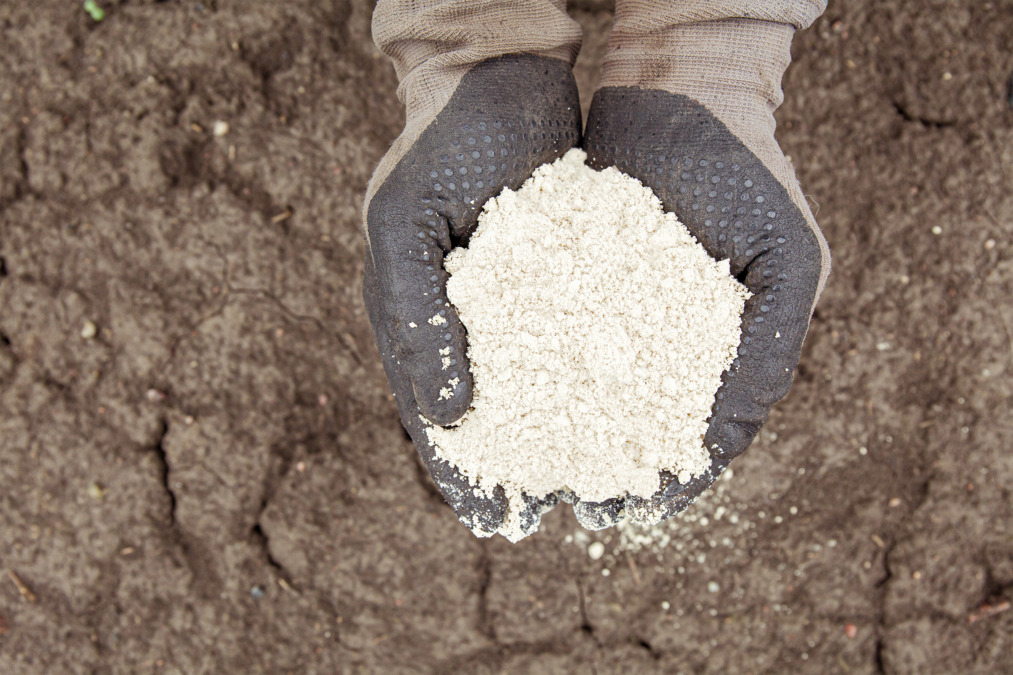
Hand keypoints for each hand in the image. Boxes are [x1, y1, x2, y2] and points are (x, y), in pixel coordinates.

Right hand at [363, 54, 580, 534]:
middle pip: (486, 417)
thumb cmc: (442, 148)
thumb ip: (416, 321)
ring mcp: (510, 307)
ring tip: (595, 484)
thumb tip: (448, 415)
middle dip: (515, 472)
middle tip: (547, 522)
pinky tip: (623, 414)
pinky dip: (589, 388)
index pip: (432, 417)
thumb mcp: (407, 228)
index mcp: (413, 322)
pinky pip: (570, 349)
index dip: (460, 473)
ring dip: (558, 441)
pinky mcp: (557, 284)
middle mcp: (461, 325)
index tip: (492, 524)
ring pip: (533, 391)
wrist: (497, 80)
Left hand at [575, 87, 826, 527]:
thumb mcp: (788, 259)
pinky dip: (535, 373)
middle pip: (635, 424)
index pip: (700, 436)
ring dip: (564, 434)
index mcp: (725, 350)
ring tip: (531, 470)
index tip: (638, 517)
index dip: (674, 481)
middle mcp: (668, 340)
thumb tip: (721, 444)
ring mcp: (619, 312)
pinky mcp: (575, 281)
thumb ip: (771, 350)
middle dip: (606, 470)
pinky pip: (551, 338)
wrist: (682, 90)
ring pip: (588, 391)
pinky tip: (507, 401)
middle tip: (570, 506)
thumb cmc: (748, 172)